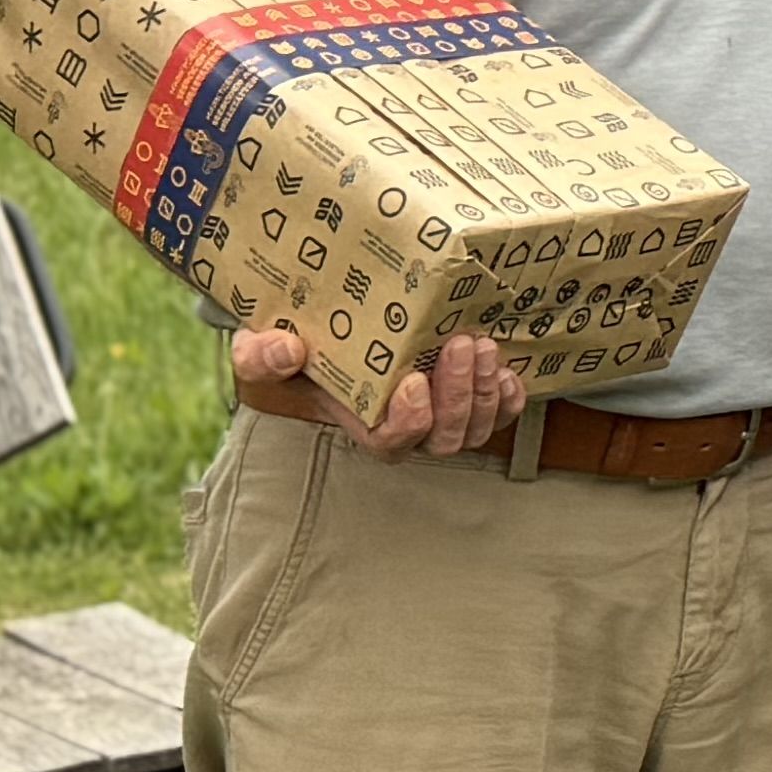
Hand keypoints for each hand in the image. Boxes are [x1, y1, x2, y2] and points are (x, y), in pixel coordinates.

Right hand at [237, 323, 523, 458]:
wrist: (332, 327)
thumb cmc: (297, 343)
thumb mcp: (264, 347)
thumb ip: (262, 355)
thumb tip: (285, 351)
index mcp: (361, 421)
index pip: (391, 444)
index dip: (409, 421)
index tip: (414, 382)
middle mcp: (405, 426)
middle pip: (443, 437)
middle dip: (458, 396)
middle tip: (461, 344)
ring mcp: (442, 416)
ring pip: (476, 428)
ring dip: (485, 390)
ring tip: (481, 344)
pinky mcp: (471, 396)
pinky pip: (501, 415)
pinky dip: (509, 397)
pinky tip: (507, 368)